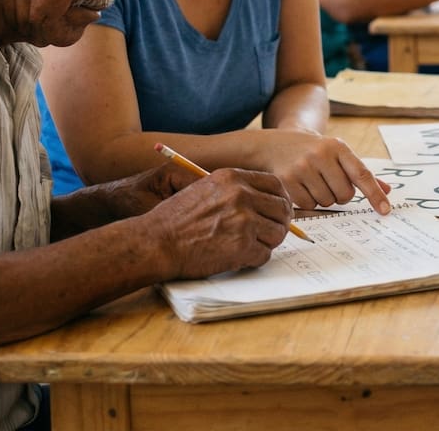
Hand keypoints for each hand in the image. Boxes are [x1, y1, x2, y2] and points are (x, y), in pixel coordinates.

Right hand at [142, 167, 293, 278]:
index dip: (281, 199)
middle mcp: (241, 195)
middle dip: (279, 223)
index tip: (277, 210)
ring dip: (267, 242)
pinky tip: (239, 257)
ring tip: (250, 246)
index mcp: (233, 178)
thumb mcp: (206, 189)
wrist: (156, 242)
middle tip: (269, 233)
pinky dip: (255, 259)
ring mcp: (243, 221)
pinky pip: (265, 255)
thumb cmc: (176, 219)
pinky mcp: (242, 246)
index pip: (275, 184)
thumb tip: (267, 201)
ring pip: (278, 233)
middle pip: (282, 209)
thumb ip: (236, 190)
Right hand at [249, 129, 392, 211]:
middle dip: (341, 196)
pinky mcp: (287, 180)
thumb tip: (387, 191)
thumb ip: (361, 173)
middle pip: (345, 195)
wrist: (276, 145)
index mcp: (338, 147)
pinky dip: (309, 202)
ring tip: (315, 183)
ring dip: (324, 199)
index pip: (362, 174)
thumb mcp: (338, 154)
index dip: (374, 194)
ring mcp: (303, 167)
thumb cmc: (315, 152)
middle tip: (331, 183)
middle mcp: (321, 155)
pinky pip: (308, 205)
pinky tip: (302, 187)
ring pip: (327, 202)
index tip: (385, 210)